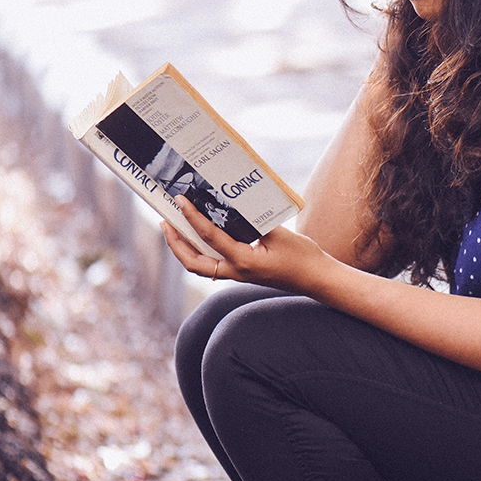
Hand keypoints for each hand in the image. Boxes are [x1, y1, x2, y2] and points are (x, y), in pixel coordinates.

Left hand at [161, 196, 328, 293]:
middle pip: (193, 262)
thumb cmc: (303, 257)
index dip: (192, 217)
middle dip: (175, 243)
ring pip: (200, 266)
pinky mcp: (242, 273)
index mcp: (244, 261)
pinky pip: (213, 264)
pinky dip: (200, 251)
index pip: (210, 237)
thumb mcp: (281, 234)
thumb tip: (234, 206)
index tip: (181, 202)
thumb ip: (256, 221)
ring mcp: (238, 275)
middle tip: (165, 222)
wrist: (316, 279)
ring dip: (184, 249)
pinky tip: (199, 238)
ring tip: (174, 229)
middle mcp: (236, 271)